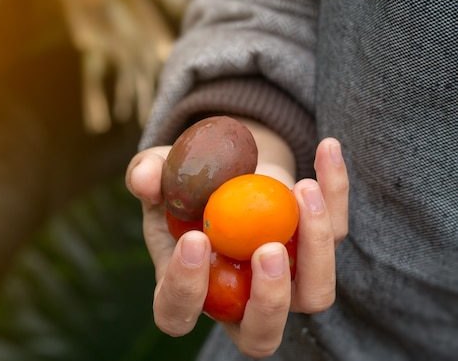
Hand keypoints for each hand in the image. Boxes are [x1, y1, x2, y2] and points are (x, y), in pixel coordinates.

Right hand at [125, 136, 347, 358]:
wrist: (227, 167)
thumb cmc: (186, 183)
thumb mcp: (158, 172)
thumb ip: (146, 175)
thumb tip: (146, 180)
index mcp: (189, 290)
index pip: (178, 312)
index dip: (185, 288)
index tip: (194, 239)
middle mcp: (240, 301)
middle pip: (260, 335)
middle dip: (269, 299)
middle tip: (269, 248)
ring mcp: (285, 282)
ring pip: (315, 295)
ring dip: (317, 248)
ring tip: (303, 190)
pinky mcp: (316, 250)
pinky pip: (337, 232)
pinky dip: (336, 191)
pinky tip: (326, 148)